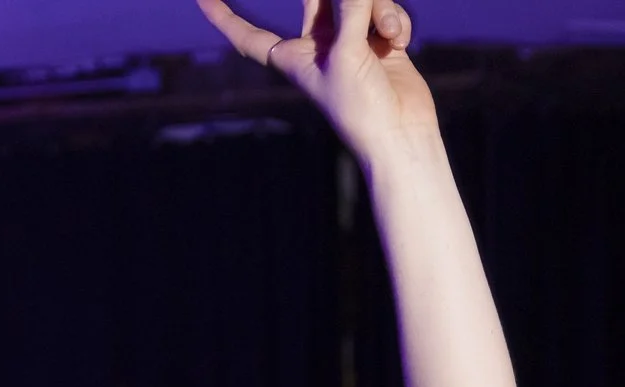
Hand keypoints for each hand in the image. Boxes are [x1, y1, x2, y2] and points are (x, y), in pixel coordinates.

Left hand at [196, 0, 435, 165]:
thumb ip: (348, 8)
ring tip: (389, 32)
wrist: (400, 134)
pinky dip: (393, 22)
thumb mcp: (346, 54)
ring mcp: (350, 41)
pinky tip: (399, 42)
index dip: (224, 17)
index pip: (248, 36)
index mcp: (291, 57)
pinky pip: (382, 12)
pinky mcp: (378, 41)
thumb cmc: (361, 108)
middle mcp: (318, 46)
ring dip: (377, 8)